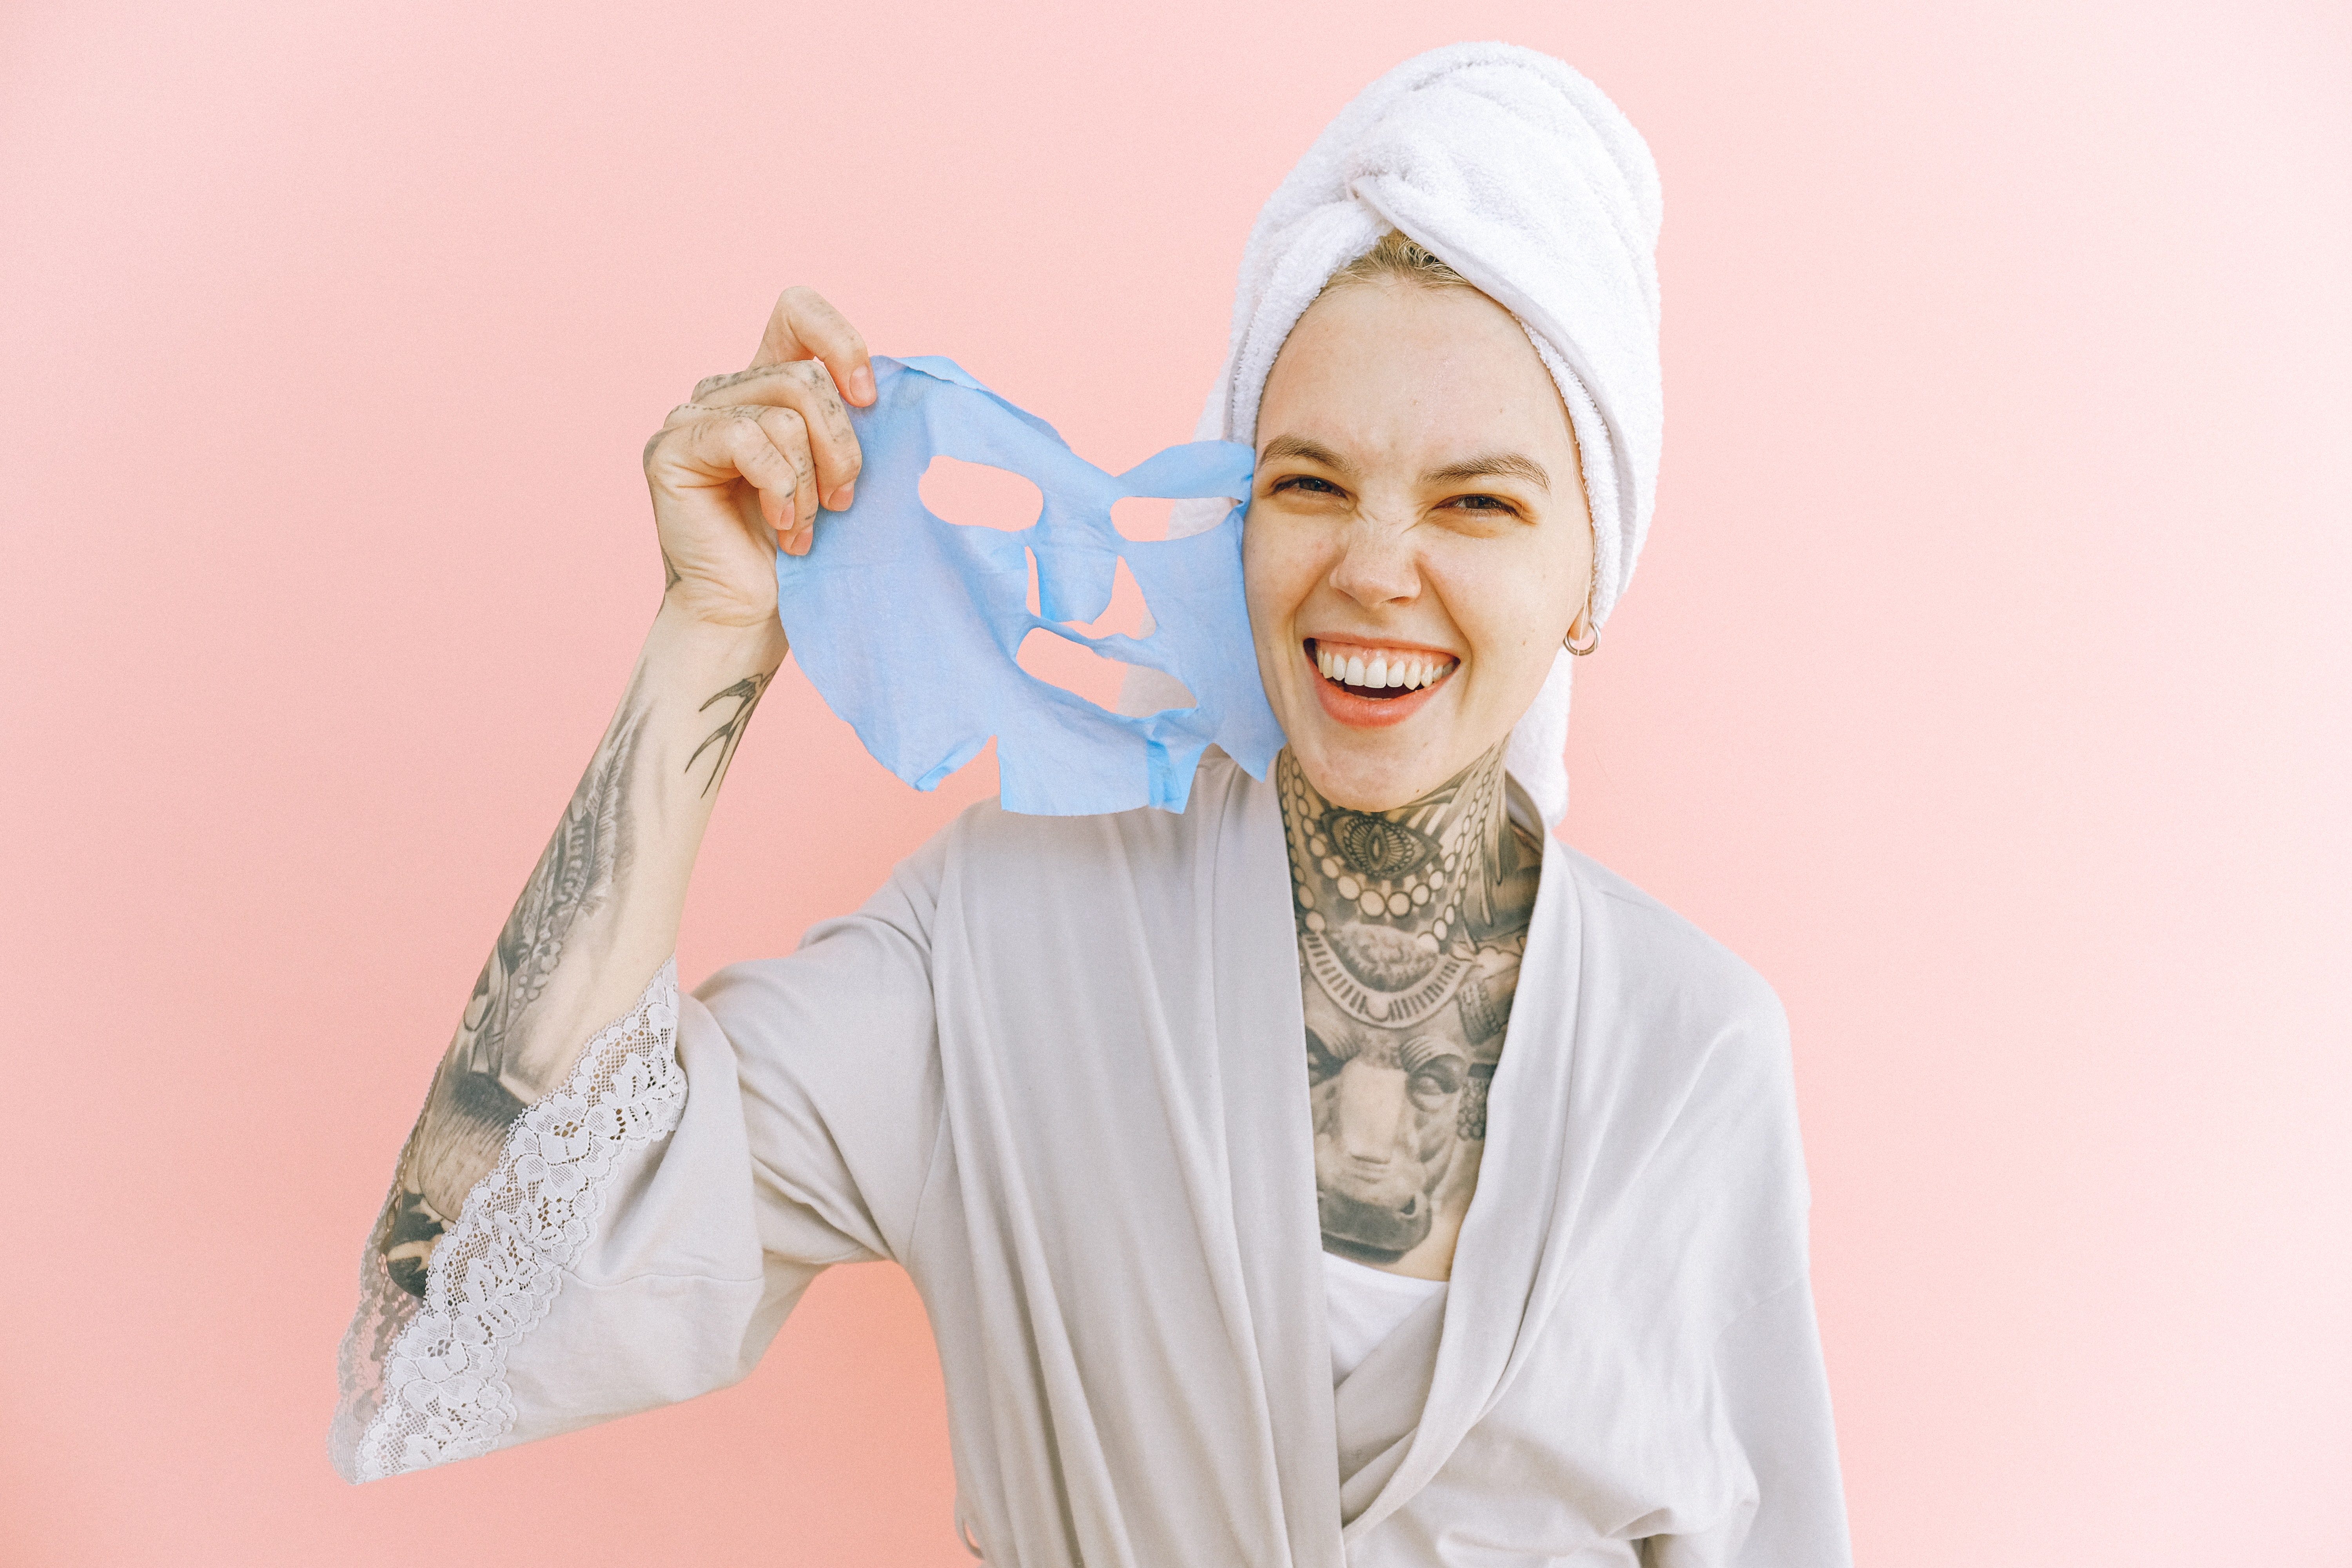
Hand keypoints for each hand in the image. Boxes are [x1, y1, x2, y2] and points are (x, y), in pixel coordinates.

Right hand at [642, 286, 875, 633]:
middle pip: (805, 376)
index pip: (797, 312)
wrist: (754, 616)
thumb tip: (882, 384)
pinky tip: (780, 527)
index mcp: (766, 385)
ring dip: (811, 482)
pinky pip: (747, 440)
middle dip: (841, 445)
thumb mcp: (842, 471)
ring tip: (803, 528)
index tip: (869, 400)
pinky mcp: (671, 450)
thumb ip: (851, 418)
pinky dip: (780, 488)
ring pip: (784, 413)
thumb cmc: (804, 552)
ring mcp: (691, 418)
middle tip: (841, 503)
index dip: (840, 343)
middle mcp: (725, 392)